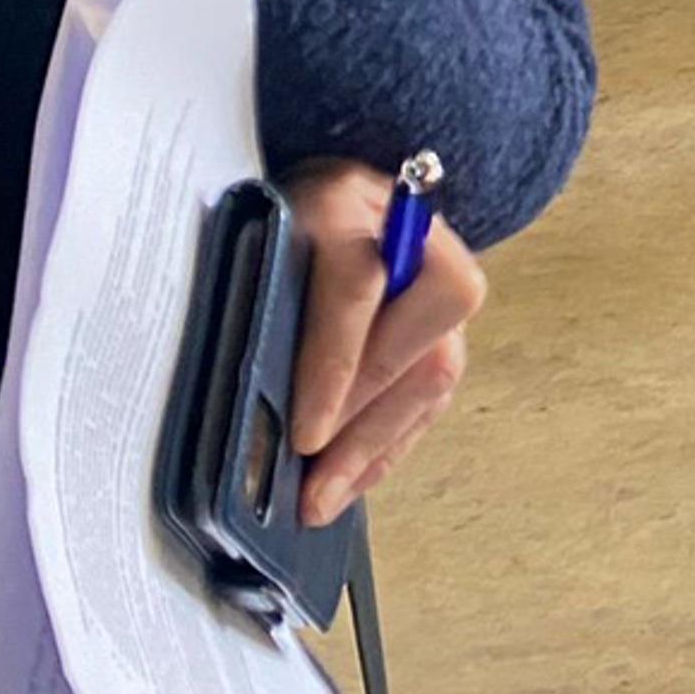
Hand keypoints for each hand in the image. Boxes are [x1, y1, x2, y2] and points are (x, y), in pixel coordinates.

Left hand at [280, 158, 484, 527]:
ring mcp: (442, 285)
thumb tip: (248, 398)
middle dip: (363, 424)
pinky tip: (352, 481)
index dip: (334, 367)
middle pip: (417, 343)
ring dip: (377, 445)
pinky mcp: (446, 325)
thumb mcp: (252, 239)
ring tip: (325, 500)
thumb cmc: (269, 224)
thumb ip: (257, 296)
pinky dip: (390, 443)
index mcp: (350, 202)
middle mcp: (415, 242)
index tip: (305, 435)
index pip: (357, 289)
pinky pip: (432, 394)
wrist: (317, 193)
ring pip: (435, 374)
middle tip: (314, 485)